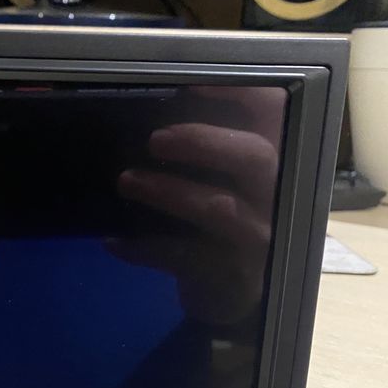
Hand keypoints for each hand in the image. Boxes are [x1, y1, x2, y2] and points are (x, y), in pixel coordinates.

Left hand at [109, 87, 285, 326]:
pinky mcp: (230, 275)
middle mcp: (274, 197)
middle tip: (155, 139)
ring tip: (125, 181)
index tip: (193, 85)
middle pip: (255, 157)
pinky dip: (144, 248)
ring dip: (168, 191)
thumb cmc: (221, 230)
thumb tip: (146, 122)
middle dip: (204, 141)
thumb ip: (203, 156)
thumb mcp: (224, 188)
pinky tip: (113, 242)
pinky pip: (184, 257)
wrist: (233, 302)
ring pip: (218, 208)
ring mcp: (255, 238)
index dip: (240, 93)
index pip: (273, 114)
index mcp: (272, 163)